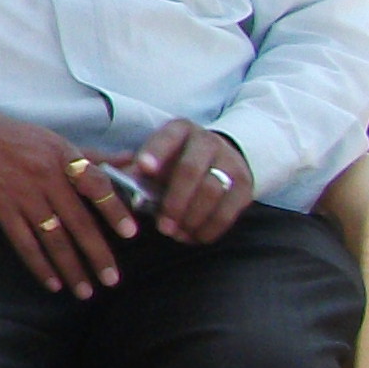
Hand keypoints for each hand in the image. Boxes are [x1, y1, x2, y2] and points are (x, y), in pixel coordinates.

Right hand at [0, 100, 142, 295]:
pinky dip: (39, 265)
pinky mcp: (0, 209)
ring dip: (70, 267)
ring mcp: (22, 196)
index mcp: (62, 158)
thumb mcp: (53, 140)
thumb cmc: (10, 136)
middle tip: (111, 279)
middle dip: (97, 253)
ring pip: (53, 239)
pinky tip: (52, 282)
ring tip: (85, 290)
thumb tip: (129, 161)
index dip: (114, 209)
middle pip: (78, 221)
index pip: (96, 184)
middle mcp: (45, 178)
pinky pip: (24, 243)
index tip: (130, 233)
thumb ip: (91, 156)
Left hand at [129, 118, 255, 243]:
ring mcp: (230, 162)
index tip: (143, 167)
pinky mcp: (244, 186)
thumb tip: (123, 183)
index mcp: (180, 130)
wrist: (219, 158)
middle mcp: (207, 142)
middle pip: (190, 170)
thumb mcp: (156, 157)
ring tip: (175, 234)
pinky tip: (194, 237)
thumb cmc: (175, 161)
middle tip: (162, 226)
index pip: (167, 138)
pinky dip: (210, 228)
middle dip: (174, 201)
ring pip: (212, 192)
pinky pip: (229, 211)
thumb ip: (137, 170)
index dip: (155, 152)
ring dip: (191, 219)